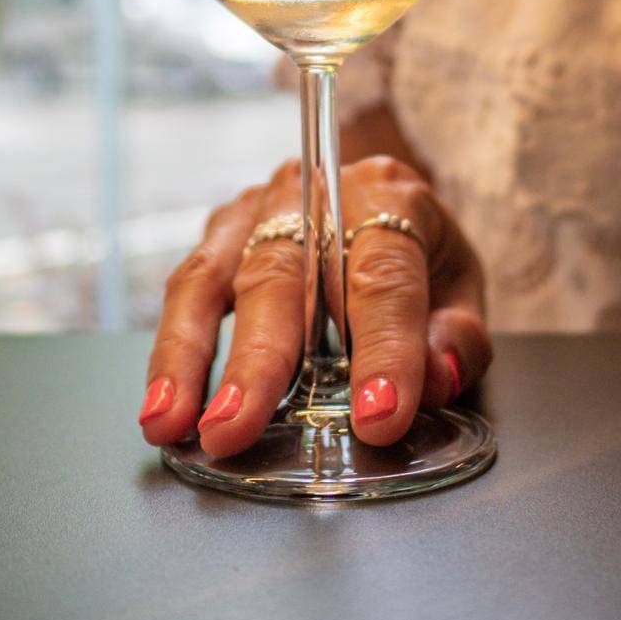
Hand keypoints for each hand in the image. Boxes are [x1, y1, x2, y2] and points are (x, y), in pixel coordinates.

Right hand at [137, 155, 492, 456]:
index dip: (384, 348)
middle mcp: (313, 191)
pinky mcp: (220, 232)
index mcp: (390, 197)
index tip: (377, 415)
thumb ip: (457, 336)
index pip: (386, 275)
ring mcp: (258, 210)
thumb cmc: (417, 252)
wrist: (379, 200)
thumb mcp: (460, 286)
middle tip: (237, 427)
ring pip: (211, 276)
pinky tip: (160, 404)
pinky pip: (185, 287)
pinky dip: (169, 350)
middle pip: (282, 274)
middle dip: (259, 359)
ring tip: (170, 422)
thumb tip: (433, 380)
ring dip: (186, 356)